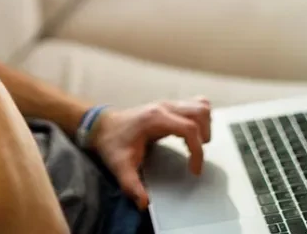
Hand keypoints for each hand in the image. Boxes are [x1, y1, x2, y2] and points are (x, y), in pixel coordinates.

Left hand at [89, 98, 210, 210]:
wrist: (101, 126)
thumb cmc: (112, 143)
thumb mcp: (120, 166)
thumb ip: (132, 185)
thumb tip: (144, 203)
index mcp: (155, 118)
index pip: (189, 128)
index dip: (197, 151)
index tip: (194, 170)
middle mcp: (164, 107)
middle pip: (200, 112)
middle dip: (204, 136)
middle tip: (196, 155)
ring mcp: (167, 104)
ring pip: (200, 105)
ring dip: (205, 125)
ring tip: (196, 145)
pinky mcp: (168, 106)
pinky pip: (193, 104)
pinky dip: (199, 118)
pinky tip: (191, 134)